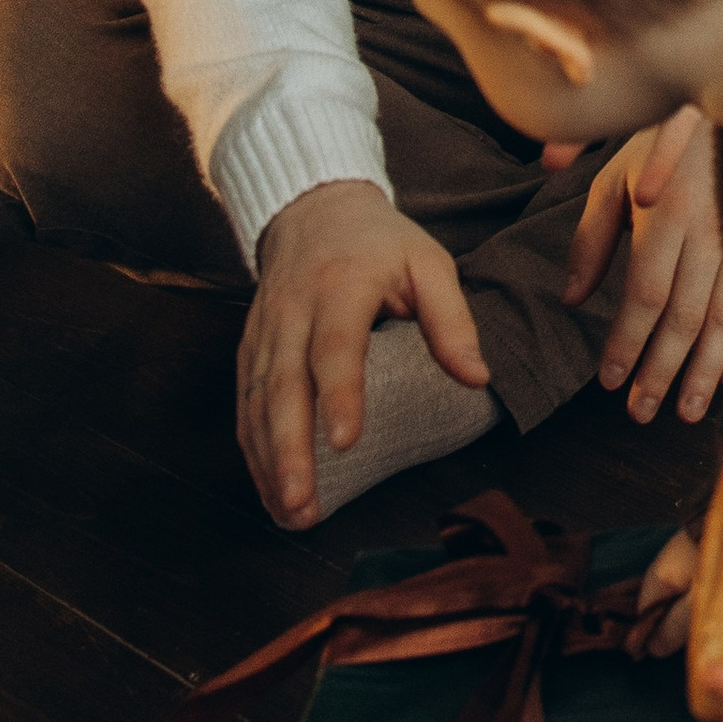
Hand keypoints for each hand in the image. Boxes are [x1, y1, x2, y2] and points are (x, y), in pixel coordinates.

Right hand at [239, 178, 487, 527]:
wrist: (314, 209)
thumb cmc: (380, 244)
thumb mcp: (428, 262)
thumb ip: (451, 318)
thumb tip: (477, 379)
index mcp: (340, 287)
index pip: (336, 346)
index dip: (339, 395)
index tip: (346, 444)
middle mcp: (293, 313)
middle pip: (283, 386)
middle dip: (290, 450)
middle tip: (304, 503)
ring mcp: (265, 333)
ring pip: (256, 404)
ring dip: (268, 462)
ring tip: (290, 512)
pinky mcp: (250, 350)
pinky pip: (244, 406)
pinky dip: (252, 451)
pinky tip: (269, 489)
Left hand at [555, 106, 722, 424]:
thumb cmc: (658, 143)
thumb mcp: (613, 179)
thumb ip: (591, 239)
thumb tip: (570, 300)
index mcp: (665, 216)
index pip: (645, 295)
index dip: (627, 343)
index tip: (608, 382)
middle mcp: (706, 234)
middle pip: (683, 317)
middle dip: (661, 371)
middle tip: (639, 413)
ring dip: (704, 372)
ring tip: (686, 413)